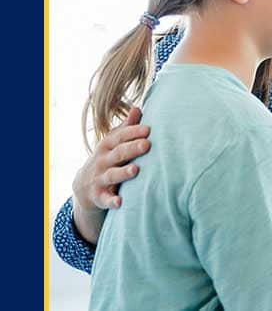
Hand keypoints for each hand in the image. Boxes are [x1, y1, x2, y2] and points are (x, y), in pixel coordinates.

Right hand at [72, 107, 150, 242]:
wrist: (83, 186)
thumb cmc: (107, 159)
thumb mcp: (113, 143)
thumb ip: (126, 128)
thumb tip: (137, 108)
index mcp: (107, 146)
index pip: (120, 137)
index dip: (133, 132)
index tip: (148, 129)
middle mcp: (102, 161)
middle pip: (119, 154)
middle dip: (132, 149)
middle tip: (147, 145)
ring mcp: (99, 179)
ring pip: (112, 175)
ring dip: (123, 173)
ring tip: (136, 170)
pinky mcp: (99, 196)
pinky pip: (105, 199)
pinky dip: (112, 201)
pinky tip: (121, 201)